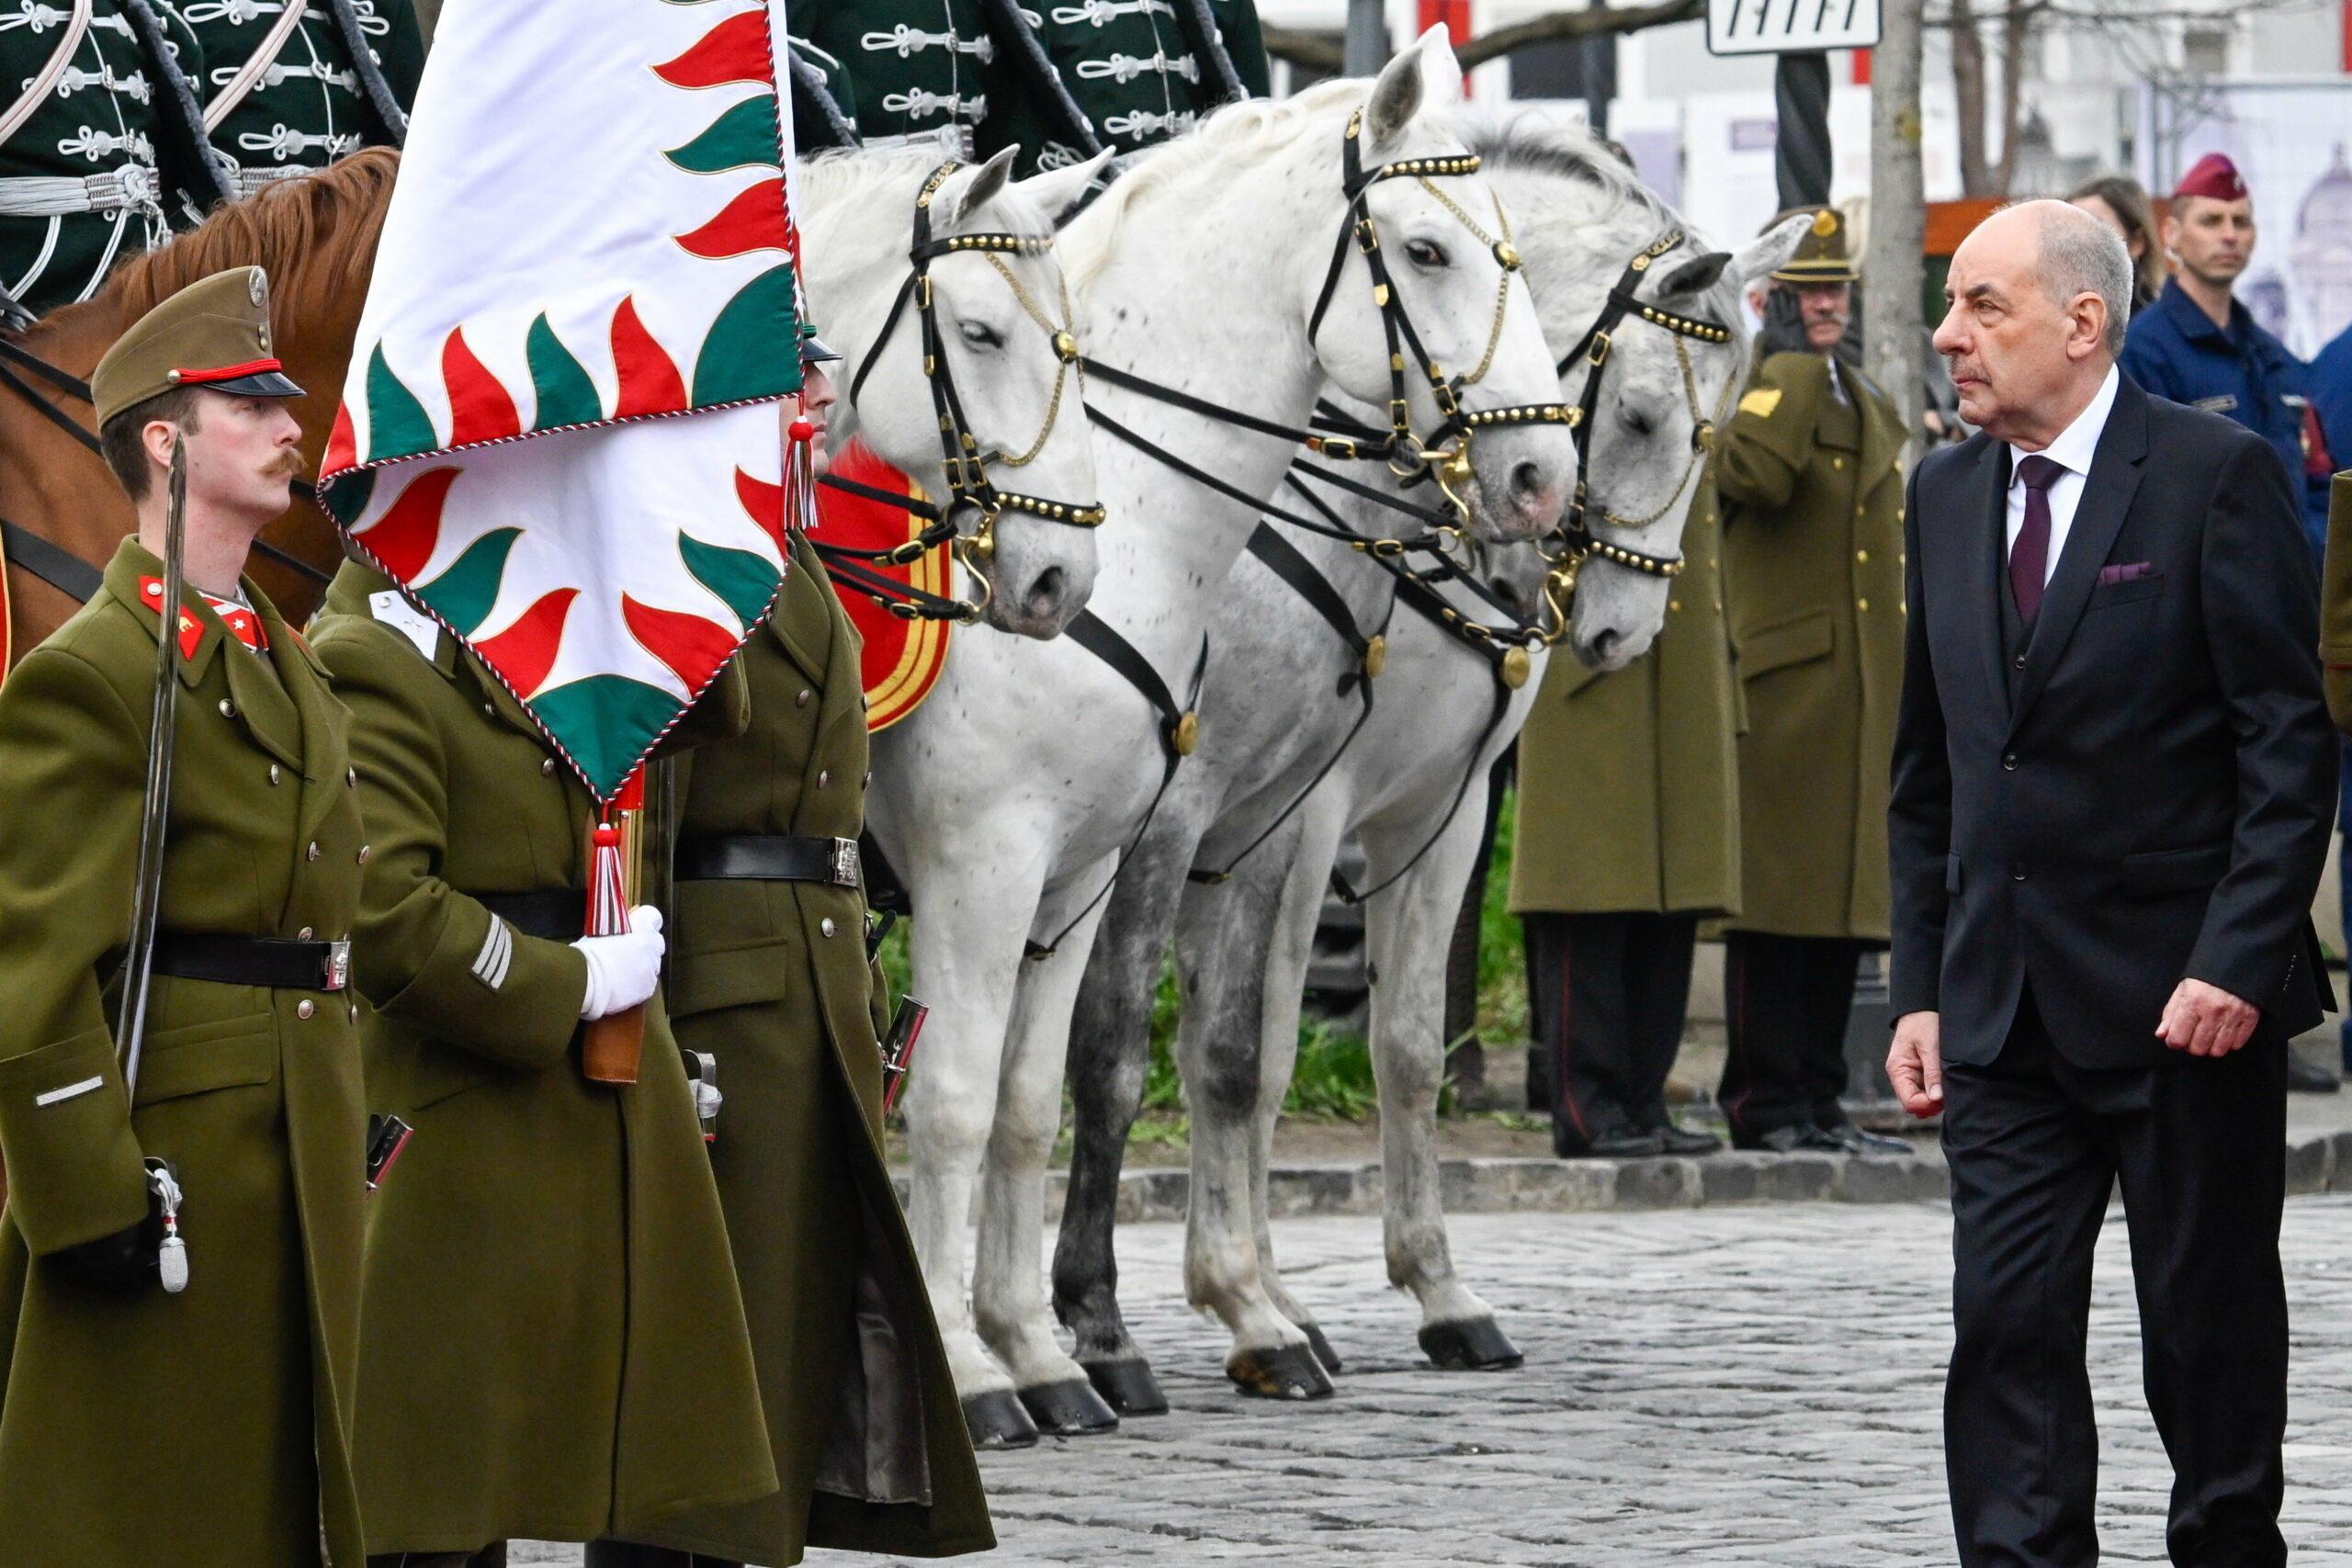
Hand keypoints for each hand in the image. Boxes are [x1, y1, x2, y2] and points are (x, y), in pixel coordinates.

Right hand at [573, 905, 664, 1019]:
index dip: (644, 924)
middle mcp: (652, 945)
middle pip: (655, 943)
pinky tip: (620, 987)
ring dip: (639, 968)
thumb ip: (618, 929)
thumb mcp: (601, 931)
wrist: (586, 980)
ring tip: (618, 974)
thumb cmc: (588, 953)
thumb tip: (621, 931)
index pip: (653, 917)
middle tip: (624, 955)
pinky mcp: (649, 987)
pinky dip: (636, 986)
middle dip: (643, 948)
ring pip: (651, 966)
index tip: (635, 929)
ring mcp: (652, 968)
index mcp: (641, 925)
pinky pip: (646, 985)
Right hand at [1887, 1011, 1944, 1117]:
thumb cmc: (1922, 1021)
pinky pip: (1931, 1089)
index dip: (1927, 1104)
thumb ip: (1932, 1072)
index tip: (1943, 1098)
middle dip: (1934, 1102)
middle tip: (1950, 1092)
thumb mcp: (1929, 1046)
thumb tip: (1936, 1098)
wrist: (1925, 1007)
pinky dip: (1941, 1089)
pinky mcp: (1924, 1073)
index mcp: (1898, 1070)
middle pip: (1917, 1104)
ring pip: (1925, 1098)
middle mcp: (1904, 1076)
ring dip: (1939, 1096)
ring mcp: (1914, 1075)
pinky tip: (1949, 1081)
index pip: (1909, 1101)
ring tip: (1950, 1083)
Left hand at [2156, 977, 2258, 1056]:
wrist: (2236, 964)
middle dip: (2192, 1046)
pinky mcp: (2249, 1018)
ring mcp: (2233, 1016)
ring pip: (2217, 1051)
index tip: (2176, 1038)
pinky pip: (2236, 1045)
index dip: (2174, 1041)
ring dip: (2210, 1047)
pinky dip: (2229, 1043)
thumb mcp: (2182, 990)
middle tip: (2193, 1036)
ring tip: (2208, 1035)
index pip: (2177, 1039)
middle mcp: (2212, 1011)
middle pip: (2198, 1049)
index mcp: (2192, 1002)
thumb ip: (2170, 1014)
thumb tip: (2162, 1035)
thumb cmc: (2205, 979)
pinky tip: (2224, 1032)